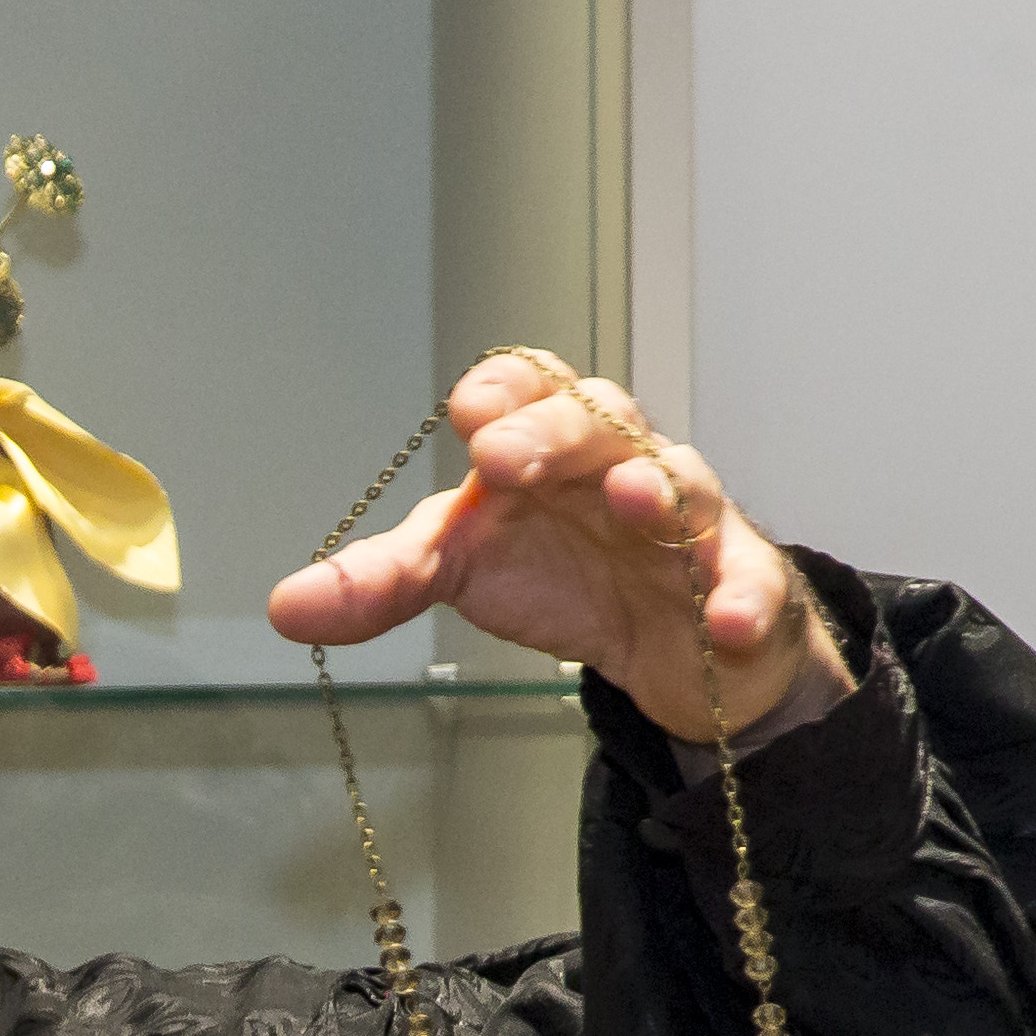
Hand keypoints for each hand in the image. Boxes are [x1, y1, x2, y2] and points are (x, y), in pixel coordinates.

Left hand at [264, 350, 847, 750]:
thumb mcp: (465, 571)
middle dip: (554, 432)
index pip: (528, 389)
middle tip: (505, 458)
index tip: (467, 416)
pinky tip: (726, 622)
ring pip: (684, 482)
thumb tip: (287, 607)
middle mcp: (620, 463)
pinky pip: (749, 580)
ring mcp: (689, 520)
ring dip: (656, 489)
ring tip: (631, 501)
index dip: (503, 394)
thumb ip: (382, 583)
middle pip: (599, 419)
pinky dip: (739, 596)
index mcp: (546, 446)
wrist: (670, 646)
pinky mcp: (743, 581)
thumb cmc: (565, 575)